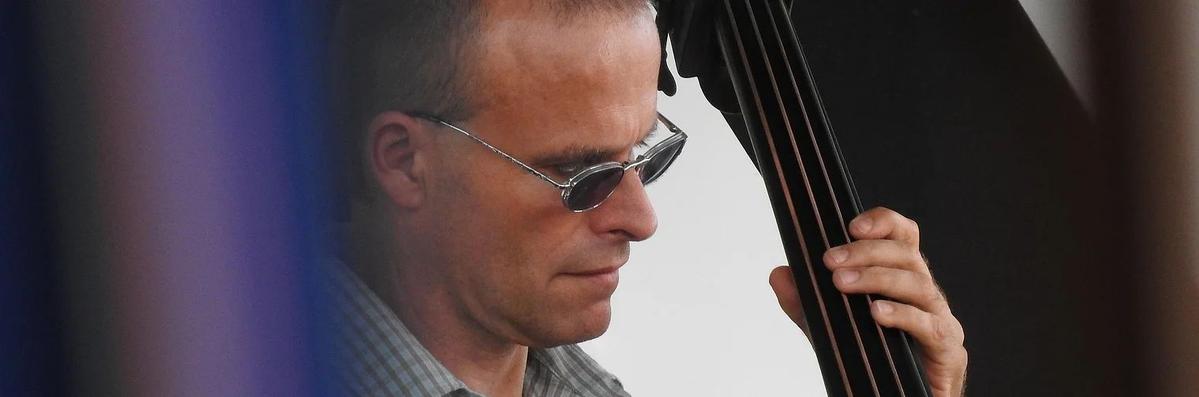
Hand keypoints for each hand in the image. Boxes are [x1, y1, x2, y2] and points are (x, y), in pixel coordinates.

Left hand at [769, 207, 966, 396]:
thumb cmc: (875, 358)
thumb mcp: (830, 327)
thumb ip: (805, 303)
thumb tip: (779, 275)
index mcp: (902, 278)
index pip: (902, 237)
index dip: (883, 223)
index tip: (851, 226)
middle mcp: (924, 293)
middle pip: (906, 255)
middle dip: (866, 252)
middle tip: (831, 261)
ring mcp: (939, 318)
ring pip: (917, 284)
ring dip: (877, 279)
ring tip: (843, 284)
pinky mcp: (947, 348)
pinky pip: (928, 324)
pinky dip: (901, 315)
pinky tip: (876, 313)